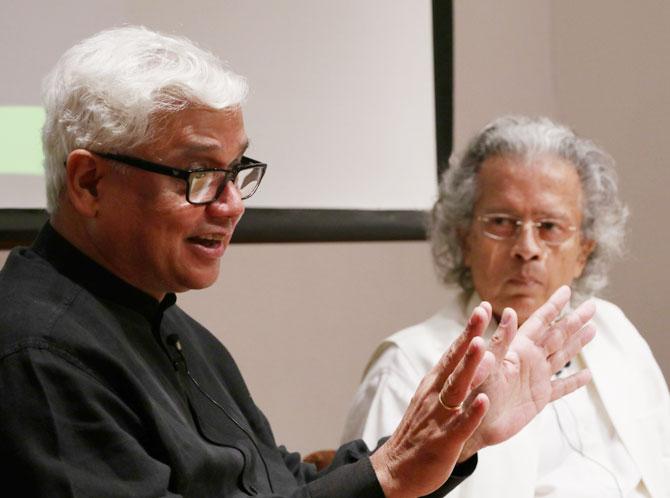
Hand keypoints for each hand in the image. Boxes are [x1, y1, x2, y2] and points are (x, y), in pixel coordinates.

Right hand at [370, 304, 494, 497]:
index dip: (467, 331)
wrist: (394, 469)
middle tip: (481, 313)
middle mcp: (434, 395)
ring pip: (456, 388)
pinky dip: (470, 413)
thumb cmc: (418, 432)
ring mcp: (438, 417)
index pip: (452, 352)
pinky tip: (483, 402)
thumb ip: (447, 379)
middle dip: (469, 338)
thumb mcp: (430, 399)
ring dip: (469, 367)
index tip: (481, 308)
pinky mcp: (443, 441)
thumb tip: (468, 356)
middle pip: (454, 362)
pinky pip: (459, 425)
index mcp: (432, 384)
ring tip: (483, 347)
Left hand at [459, 285, 595, 459]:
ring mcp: (535, 378)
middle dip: (574, 320)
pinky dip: (574, 382)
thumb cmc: (474, 392)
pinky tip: (587, 376)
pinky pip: (561, 388)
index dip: (554, 306)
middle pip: (558, 335)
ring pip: (562, 356)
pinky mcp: (538, 399)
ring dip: (577, 343)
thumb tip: (508, 312)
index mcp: (518, 348)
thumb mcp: (487, 363)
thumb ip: (500, 339)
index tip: (567, 290)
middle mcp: (529, 359)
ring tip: (593, 329)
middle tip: (593, 306)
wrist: (473, 423)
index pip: (540, 321)